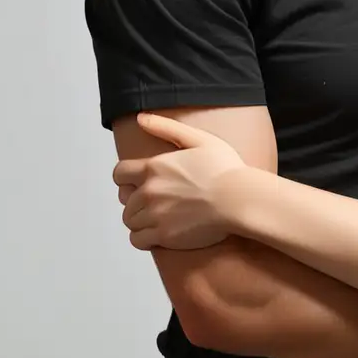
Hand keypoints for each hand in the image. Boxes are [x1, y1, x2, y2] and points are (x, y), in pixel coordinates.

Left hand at [112, 112, 248, 250]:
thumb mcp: (199, 139)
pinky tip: (159, 232)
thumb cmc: (225, 169)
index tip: (138, 182)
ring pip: (130, 220)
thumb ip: (166, 127)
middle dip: (138, 200)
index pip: (119, 173)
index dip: (126, 178)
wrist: (238, 199)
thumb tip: (141, 118)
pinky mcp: (163, 235)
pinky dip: (144, 237)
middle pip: (125, 200)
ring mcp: (154, 215)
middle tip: (158, 201)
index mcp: (154, 167)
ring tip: (160, 217)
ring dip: (141, 219)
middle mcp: (149, 191)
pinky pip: (137, 240)